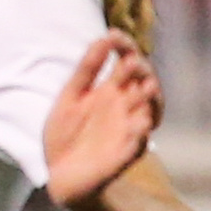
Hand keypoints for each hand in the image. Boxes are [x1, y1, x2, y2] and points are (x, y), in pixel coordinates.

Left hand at [41, 33, 160, 206]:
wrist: (59, 174)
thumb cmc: (65, 135)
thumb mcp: (71, 97)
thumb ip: (86, 69)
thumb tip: (103, 36)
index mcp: (110, 90)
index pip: (127, 61)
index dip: (125, 46)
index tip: (115, 36)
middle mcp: (125, 106)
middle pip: (144, 81)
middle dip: (141, 70)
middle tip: (131, 62)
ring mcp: (129, 128)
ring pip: (151, 109)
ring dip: (151, 98)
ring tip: (146, 87)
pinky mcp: (127, 153)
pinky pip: (140, 143)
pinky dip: (141, 133)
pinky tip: (140, 124)